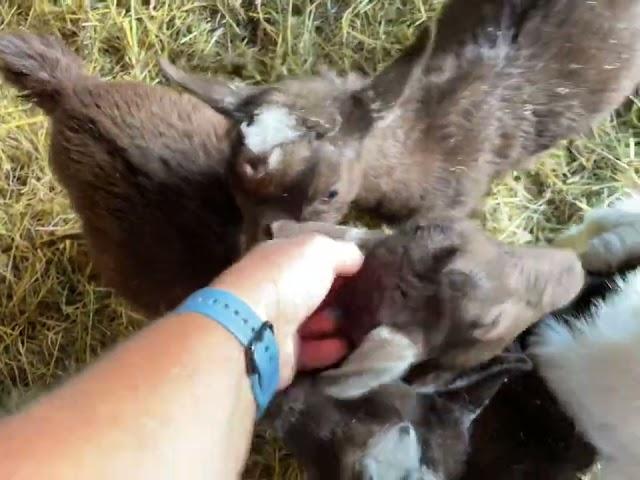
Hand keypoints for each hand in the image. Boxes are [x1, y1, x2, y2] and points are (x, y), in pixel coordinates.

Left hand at [211, 234, 363, 387]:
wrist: (254, 329)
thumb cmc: (285, 280)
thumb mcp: (319, 250)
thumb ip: (341, 252)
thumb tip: (356, 258)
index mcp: (276, 258)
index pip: (306, 257)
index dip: (332, 261)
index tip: (361, 269)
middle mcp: (272, 289)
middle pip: (308, 290)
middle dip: (334, 294)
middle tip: (365, 298)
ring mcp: (273, 322)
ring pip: (309, 321)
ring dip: (332, 322)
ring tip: (361, 323)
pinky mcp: (279, 354)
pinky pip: (309, 350)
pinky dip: (328, 348)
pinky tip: (347, 346)